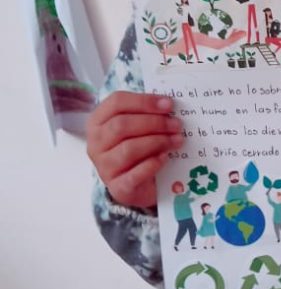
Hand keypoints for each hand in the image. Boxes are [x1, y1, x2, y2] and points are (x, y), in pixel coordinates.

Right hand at [86, 92, 182, 208]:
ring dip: (158, 141)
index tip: (169, 104)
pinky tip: (166, 157)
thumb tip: (168, 104)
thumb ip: (147, 114)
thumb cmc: (138, 149)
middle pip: (122, 125)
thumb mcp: (138, 127)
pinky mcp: (117, 187)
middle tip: (177, 124)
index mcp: (98, 122)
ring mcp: (104, 166)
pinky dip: (153, 164)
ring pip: (129, 148)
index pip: (116, 102)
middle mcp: (96, 143)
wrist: (138, 185)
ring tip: (177, 140)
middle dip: (154, 122)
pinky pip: (135, 174)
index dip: (144, 101)